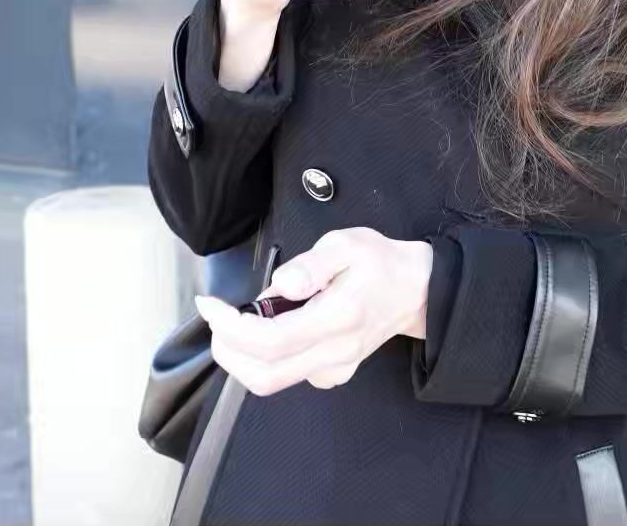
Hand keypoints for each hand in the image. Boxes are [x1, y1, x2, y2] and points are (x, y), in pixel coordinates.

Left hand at [194, 227, 433, 395]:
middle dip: (227, 349)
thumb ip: (312, 264)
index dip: (229, 327)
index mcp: (337, 318)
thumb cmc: (380, 264)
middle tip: (218, 317)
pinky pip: (287, 377)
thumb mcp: (347, 244)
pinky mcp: (333, 374)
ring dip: (241, 356)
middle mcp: (334, 353)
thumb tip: (283, 285)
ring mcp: (334, 368)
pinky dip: (264, 359)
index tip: (210, 304)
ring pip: (271, 381)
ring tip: (243, 321)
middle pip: (263, 374)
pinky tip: (271, 332)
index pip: (269, 340)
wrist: (416, 291)